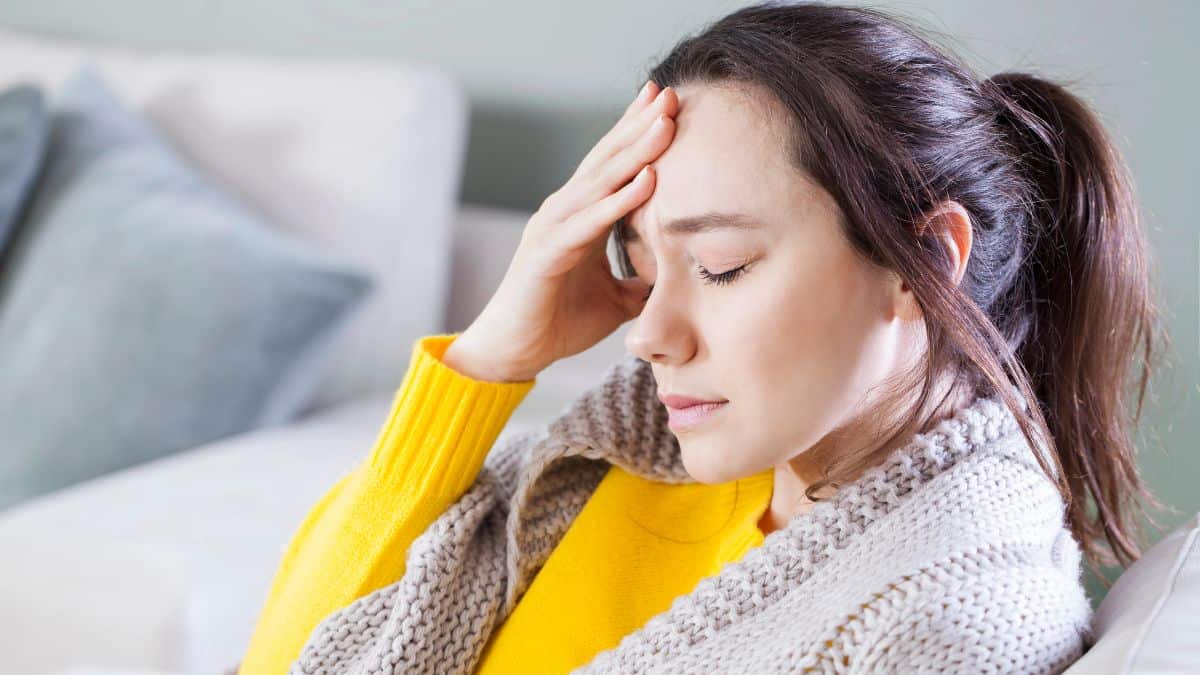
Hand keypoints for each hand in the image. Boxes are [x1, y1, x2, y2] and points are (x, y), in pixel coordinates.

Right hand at [444, 80, 678, 382]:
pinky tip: (646, 181)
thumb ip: (643, 283)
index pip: (613, 165)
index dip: (637, 132)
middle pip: (607, 159)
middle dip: (640, 125)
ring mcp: (552, 229)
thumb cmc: (558, 322)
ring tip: (666, 121)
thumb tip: (679, 281)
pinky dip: (618, 201)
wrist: (513, 353)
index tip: (669, 103)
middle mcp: (564, 212)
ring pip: (599, 181)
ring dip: (635, 151)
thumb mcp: (617, 300)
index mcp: (580, 217)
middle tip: (673, 92)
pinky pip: (588, 222)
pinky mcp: (546, 254)